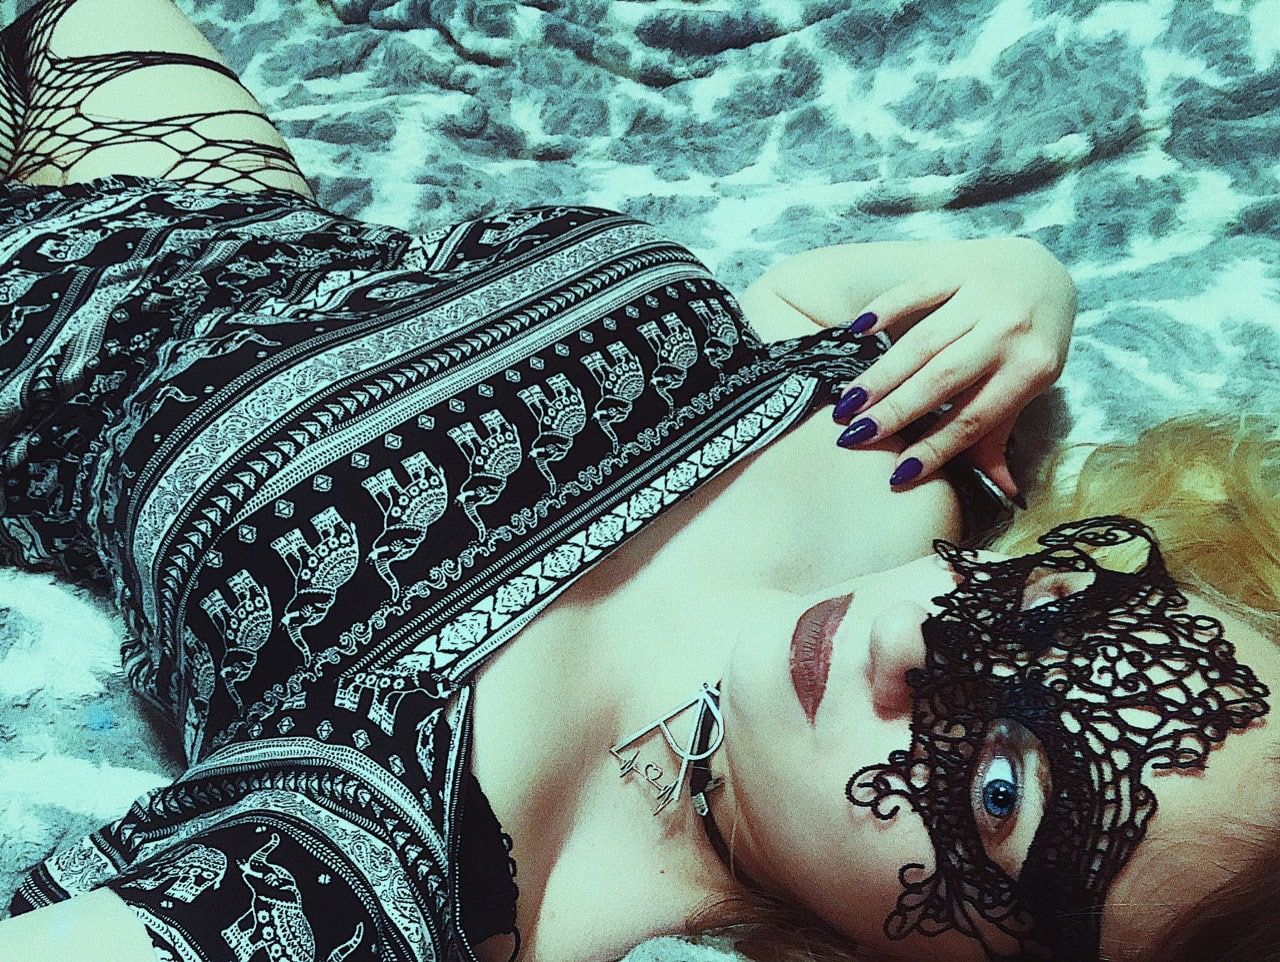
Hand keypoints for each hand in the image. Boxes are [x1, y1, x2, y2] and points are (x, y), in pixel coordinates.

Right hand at [831, 237, 1076, 497]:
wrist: (1043, 270)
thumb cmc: (1028, 340)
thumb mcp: (1027, 386)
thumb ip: (1001, 435)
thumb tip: (1008, 497)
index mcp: (1031, 369)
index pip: (975, 417)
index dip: (936, 448)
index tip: (897, 473)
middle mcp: (1011, 330)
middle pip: (944, 379)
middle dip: (896, 410)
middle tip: (854, 435)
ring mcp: (984, 294)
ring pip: (925, 341)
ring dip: (882, 373)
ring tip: (847, 402)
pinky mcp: (959, 265)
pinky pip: (918, 289)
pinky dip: (887, 310)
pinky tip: (857, 333)